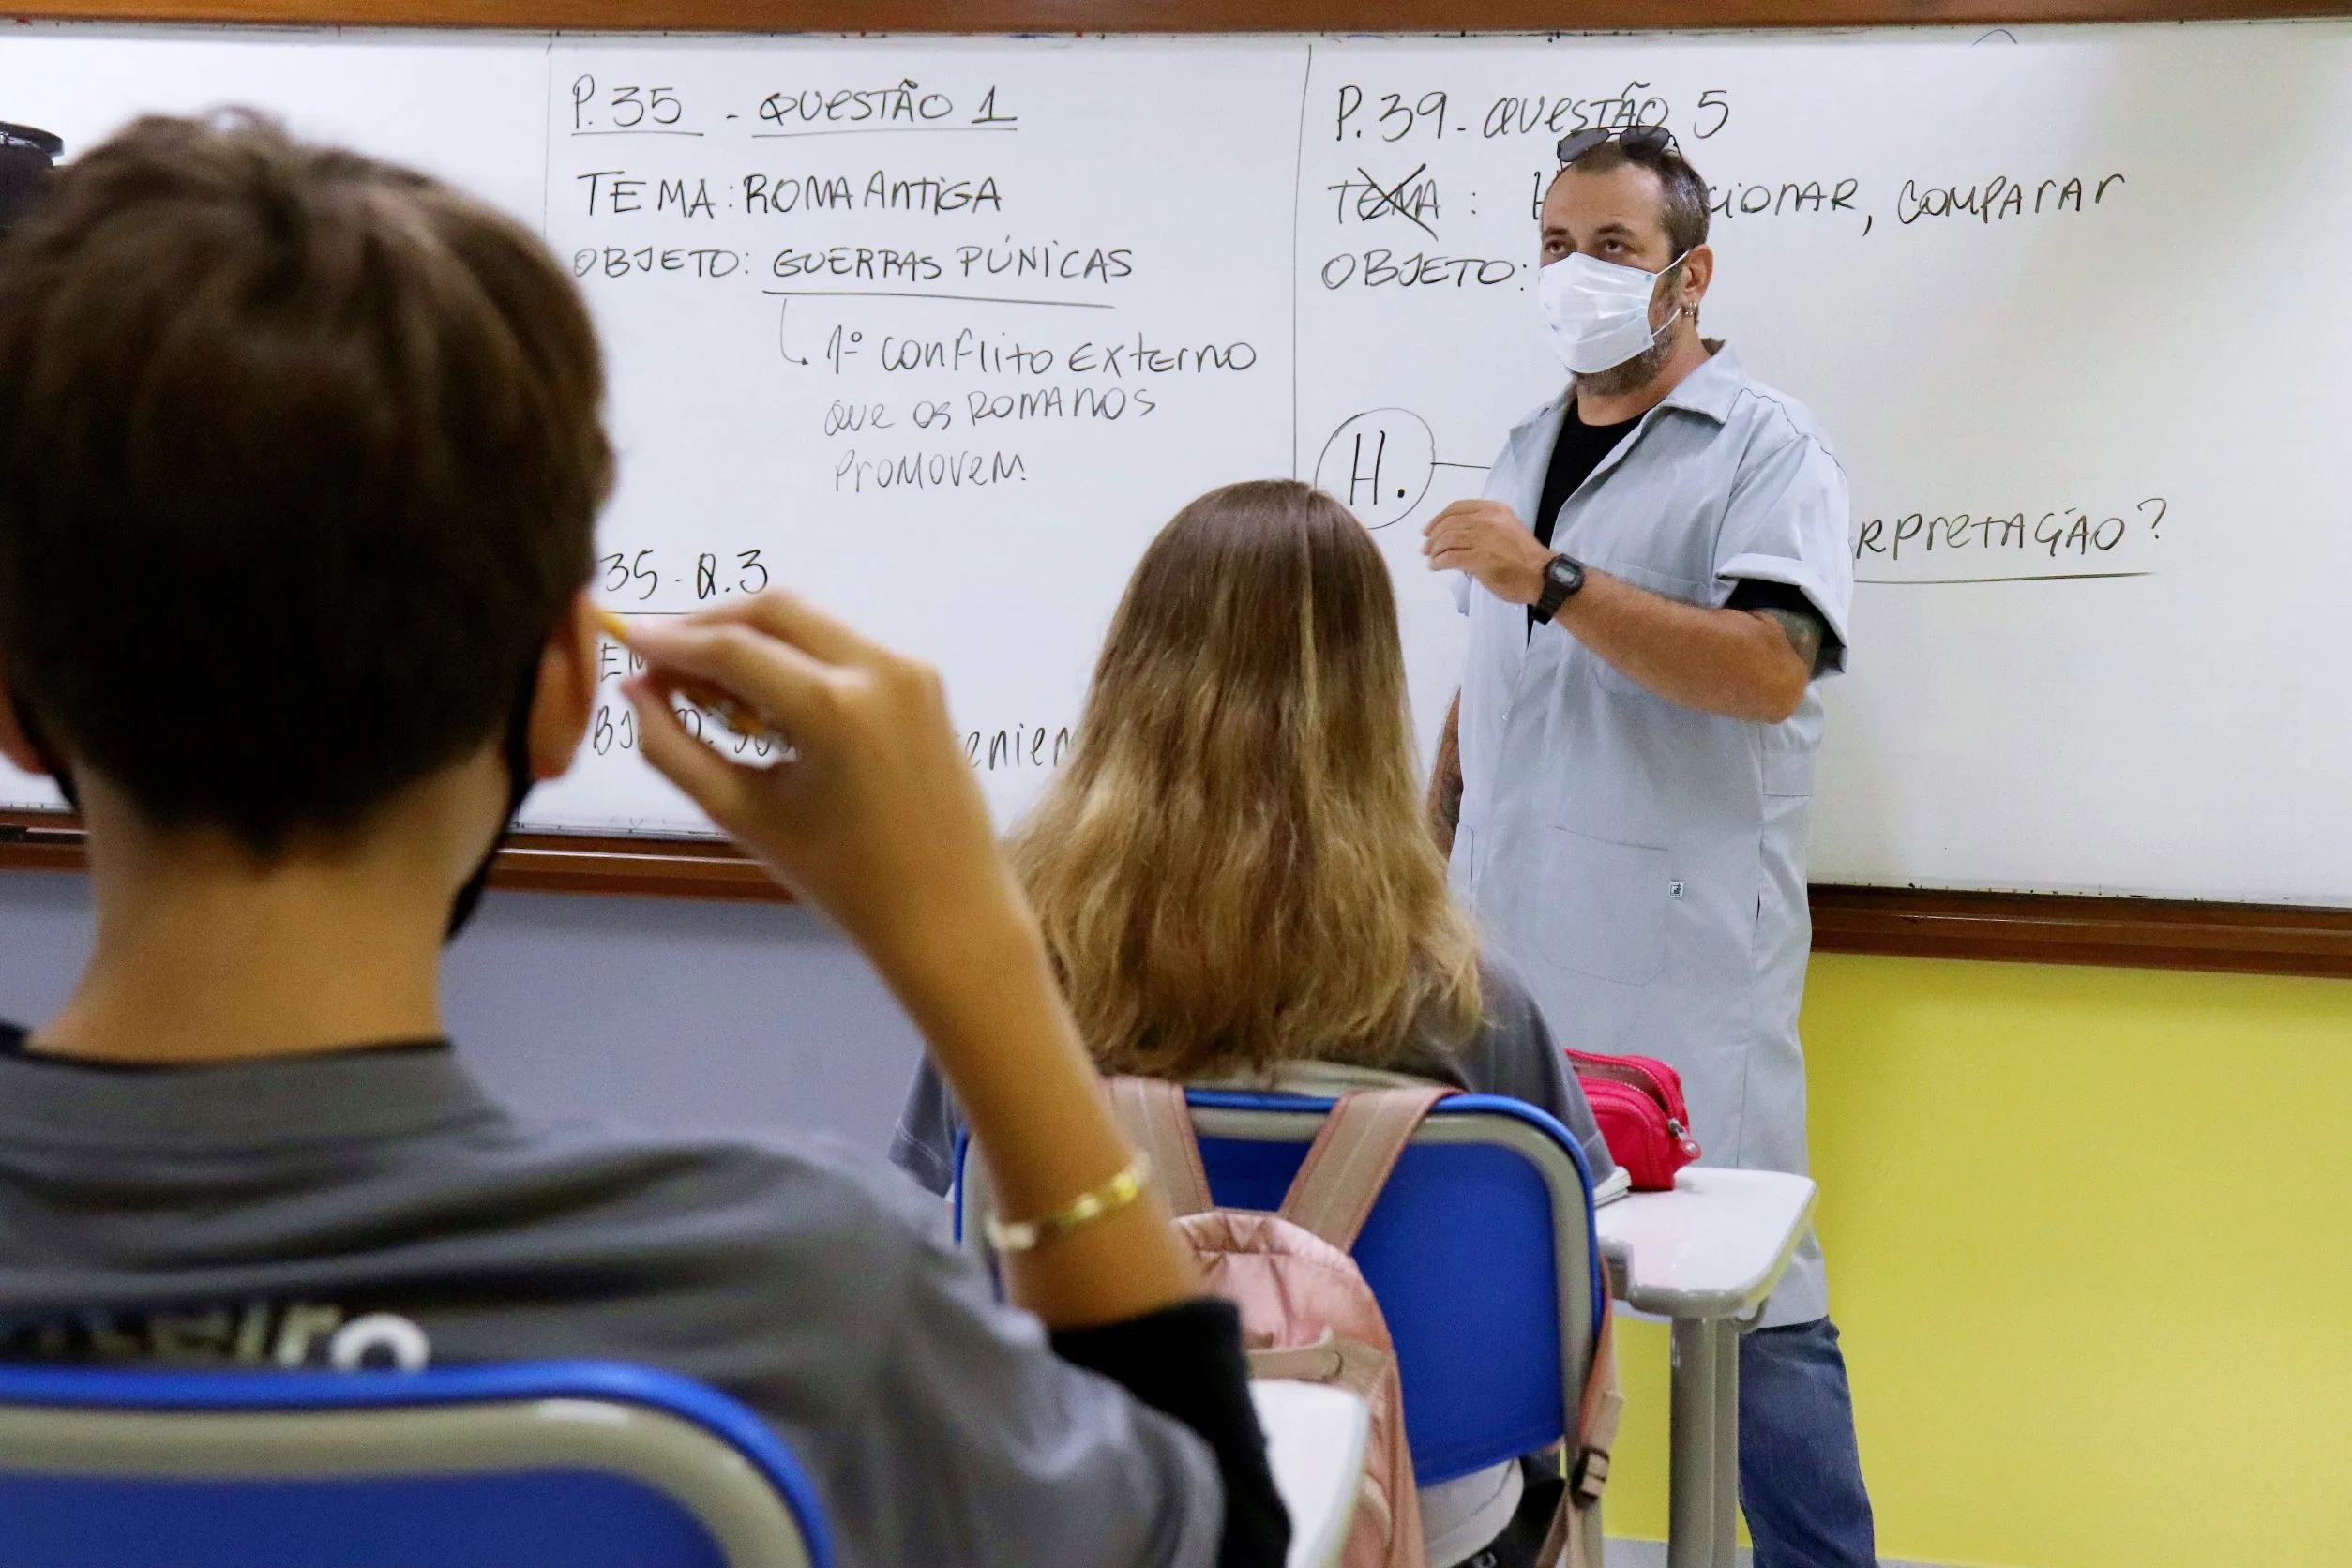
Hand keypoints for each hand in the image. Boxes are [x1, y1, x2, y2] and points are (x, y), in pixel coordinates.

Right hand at [616, 592, 1022, 993]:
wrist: (950, 911)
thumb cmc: (844, 881)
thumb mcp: (743, 816)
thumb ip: (674, 749)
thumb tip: (632, 690)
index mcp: (834, 709)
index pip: (731, 648)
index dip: (670, 641)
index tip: (627, 640)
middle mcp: (879, 670)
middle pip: (773, 609)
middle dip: (710, 624)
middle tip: (665, 659)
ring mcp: (910, 669)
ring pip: (810, 621)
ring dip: (754, 637)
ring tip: (710, 686)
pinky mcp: (925, 679)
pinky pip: (844, 645)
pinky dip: (797, 656)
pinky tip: (767, 698)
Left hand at [1422, 499, 1550, 604]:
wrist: (1542, 576)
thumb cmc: (1525, 557)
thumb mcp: (1506, 529)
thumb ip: (1483, 528)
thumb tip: (1456, 537)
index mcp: (1494, 509)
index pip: (1458, 508)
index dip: (1439, 518)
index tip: (1429, 529)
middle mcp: (1488, 520)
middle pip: (1449, 523)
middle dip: (1433, 536)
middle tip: (1425, 548)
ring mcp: (1483, 538)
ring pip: (1447, 539)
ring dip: (1434, 551)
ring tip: (1431, 559)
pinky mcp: (1479, 559)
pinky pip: (1450, 558)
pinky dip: (1439, 562)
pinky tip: (1436, 567)